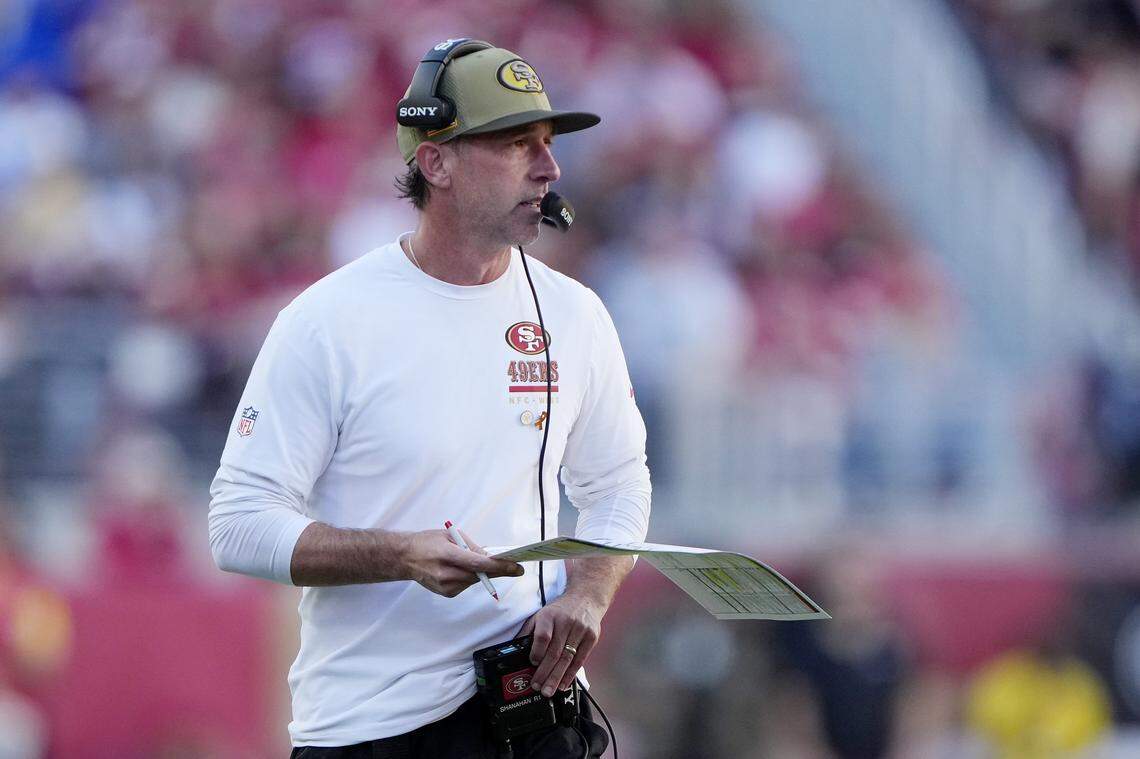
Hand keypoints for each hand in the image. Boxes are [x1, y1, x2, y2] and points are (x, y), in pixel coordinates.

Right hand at [400, 529, 522, 596]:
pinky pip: (467, 585)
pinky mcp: (446, 593)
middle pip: (480, 575)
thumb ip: (471, 545)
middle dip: (498, 570)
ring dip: (483, 573)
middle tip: (515, 567)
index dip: (500, 567)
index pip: (479, 563)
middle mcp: (446, 573)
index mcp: (447, 554)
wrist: (405, 558)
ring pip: (475, 581)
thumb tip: (490, 556)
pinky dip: (470, 577)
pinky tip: (464, 569)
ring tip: (487, 564)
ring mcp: (445, 586)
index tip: (516, 567)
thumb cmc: (427, 542)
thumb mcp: (450, 535)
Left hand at [519, 592, 603, 696]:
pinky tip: (563, 684)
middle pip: (555, 652)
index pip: (543, 636)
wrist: (586, 598)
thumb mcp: (541, 615)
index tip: (532, 664)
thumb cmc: (560, 610)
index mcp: (550, 616)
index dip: (537, 652)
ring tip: (549, 690)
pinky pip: (580, 660)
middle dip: (545, 672)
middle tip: (538, 686)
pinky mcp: (591, 637)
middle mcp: (566, 622)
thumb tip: (515, 649)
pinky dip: (571, 674)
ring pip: (567, 658)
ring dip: (557, 677)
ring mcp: (580, 630)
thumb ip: (529, 631)